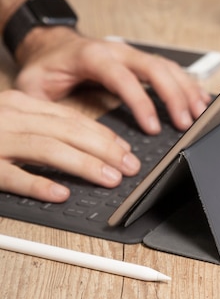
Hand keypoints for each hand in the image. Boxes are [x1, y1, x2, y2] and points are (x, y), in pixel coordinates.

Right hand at [0, 90, 140, 201]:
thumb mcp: (8, 118)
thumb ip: (38, 126)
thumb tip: (80, 144)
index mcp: (21, 104)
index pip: (70, 117)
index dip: (102, 134)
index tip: (124, 148)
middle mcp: (12, 117)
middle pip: (67, 130)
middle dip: (104, 149)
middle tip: (129, 165)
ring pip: (48, 149)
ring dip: (84, 165)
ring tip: (110, 178)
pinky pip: (13, 176)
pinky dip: (39, 184)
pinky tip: (61, 194)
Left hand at [14, 27, 210, 133]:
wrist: (51, 43)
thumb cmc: (45, 65)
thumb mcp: (32, 84)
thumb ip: (42, 105)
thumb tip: (53, 132)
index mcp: (93, 56)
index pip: (124, 78)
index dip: (141, 102)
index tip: (154, 126)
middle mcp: (117, 51)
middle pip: (155, 68)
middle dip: (174, 96)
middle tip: (187, 122)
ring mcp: (131, 54)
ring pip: (166, 67)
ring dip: (186, 89)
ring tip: (201, 113)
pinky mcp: (138, 60)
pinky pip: (168, 68)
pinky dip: (186, 83)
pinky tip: (199, 97)